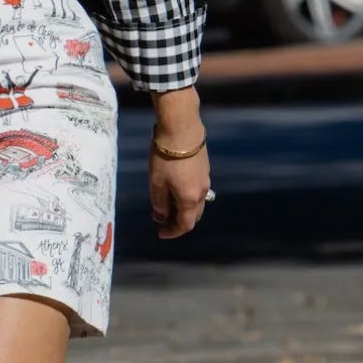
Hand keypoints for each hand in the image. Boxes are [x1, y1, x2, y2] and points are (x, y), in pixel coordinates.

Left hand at [148, 88, 210, 239]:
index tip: (160, 233)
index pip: (185, 225)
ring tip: (166, 204)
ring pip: (197, 202)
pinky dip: (187, 196)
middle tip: (162, 220)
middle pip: (193, 216)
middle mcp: (202, 192)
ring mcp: (206, 179)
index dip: (172, 232)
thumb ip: (159, 204)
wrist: (182, 128)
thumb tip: (162, 217)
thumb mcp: (156, 184)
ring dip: (183, 208)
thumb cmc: (165, 157)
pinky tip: (174, 188)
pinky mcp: (204, 167)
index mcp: (190, 199)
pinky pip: (197, 189)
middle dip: (178, 221)